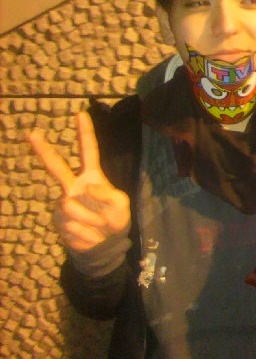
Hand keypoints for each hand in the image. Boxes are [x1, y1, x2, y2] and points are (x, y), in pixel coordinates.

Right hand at [29, 112, 129, 251]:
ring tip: (98, 224)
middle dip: (42, 149)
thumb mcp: (121, 204)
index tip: (81, 114)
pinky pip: (70, 223)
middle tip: (30, 133)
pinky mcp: (58, 220)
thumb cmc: (115, 220)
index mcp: (92, 177)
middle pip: (55, 165)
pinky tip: (90, 234)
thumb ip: (109, 194)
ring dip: (89, 218)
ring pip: (70, 205)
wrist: (105, 244)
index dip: (85, 133)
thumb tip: (87, 188)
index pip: (88, 151)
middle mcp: (74, 186)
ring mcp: (64, 202)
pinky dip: (84, 231)